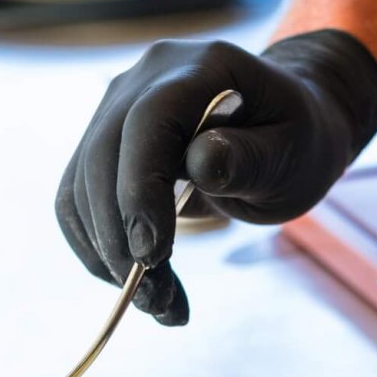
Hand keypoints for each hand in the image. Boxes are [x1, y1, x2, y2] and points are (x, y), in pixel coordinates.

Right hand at [55, 31, 376, 324]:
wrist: (283, 127)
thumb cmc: (297, 139)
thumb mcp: (294, 153)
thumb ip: (249, 158)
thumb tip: (200, 165)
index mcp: (199, 70)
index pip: (147, 124)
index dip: (139, 190)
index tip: (150, 256)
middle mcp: (144, 80)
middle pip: (101, 157)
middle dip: (119, 239)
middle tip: (155, 303)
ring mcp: (117, 109)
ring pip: (81, 186)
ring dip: (107, 255)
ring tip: (158, 306)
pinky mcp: (105, 145)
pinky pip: (80, 199)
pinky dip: (100, 249)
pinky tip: (139, 286)